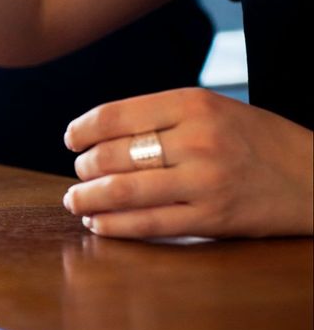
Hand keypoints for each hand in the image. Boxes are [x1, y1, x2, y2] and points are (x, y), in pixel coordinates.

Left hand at [63, 88, 313, 238]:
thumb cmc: (258, 141)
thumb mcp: (216, 109)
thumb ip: (163, 117)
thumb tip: (98, 133)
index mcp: (194, 103)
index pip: (116, 115)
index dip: (83, 130)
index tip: (71, 140)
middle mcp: (198, 139)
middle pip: (114, 154)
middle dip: (85, 167)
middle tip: (79, 174)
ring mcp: (205, 180)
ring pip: (124, 191)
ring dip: (87, 198)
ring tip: (74, 200)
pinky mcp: (213, 218)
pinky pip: (149, 224)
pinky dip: (114, 225)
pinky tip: (98, 223)